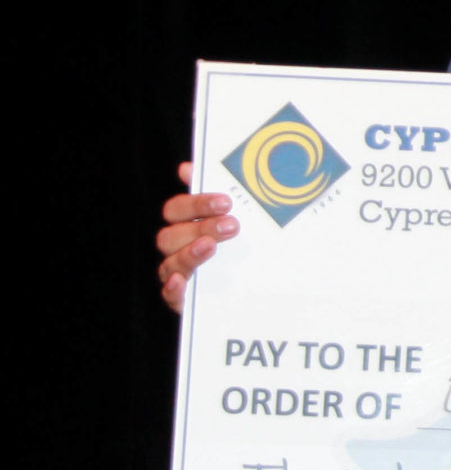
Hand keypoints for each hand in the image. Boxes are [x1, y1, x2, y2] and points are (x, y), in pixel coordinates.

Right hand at [155, 161, 235, 311]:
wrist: (261, 289)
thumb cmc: (244, 247)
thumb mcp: (244, 219)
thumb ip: (221, 195)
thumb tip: (188, 168)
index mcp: (186, 226)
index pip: (176, 210)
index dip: (196, 203)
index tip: (225, 201)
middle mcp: (177, 249)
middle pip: (170, 235)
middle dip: (200, 228)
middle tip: (232, 225)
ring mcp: (179, 275)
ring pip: (169, 264)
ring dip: (189, 254)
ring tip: (211, 247)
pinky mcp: (184, 300)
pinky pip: (170, 296)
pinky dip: (173, 289)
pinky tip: (181, 281)